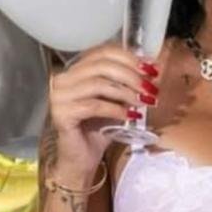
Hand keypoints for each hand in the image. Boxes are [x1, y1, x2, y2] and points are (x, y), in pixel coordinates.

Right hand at [48, 42, 158, 170]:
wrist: (82, 160)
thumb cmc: (98, 130)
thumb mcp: (116, 101)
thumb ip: (127, 85)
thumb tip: (151, 72)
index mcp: (75, 71)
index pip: (103, 52)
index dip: (129, 58)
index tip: (151, 69)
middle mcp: (63, 79)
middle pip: (102, 66)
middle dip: (131, 76)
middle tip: (150, 88)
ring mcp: (59, 96)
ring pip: (98, 84)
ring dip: (126, 92)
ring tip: (143, 102)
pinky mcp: (62, 114)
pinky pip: (94, 105)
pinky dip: (116, 109)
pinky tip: (130, 115)